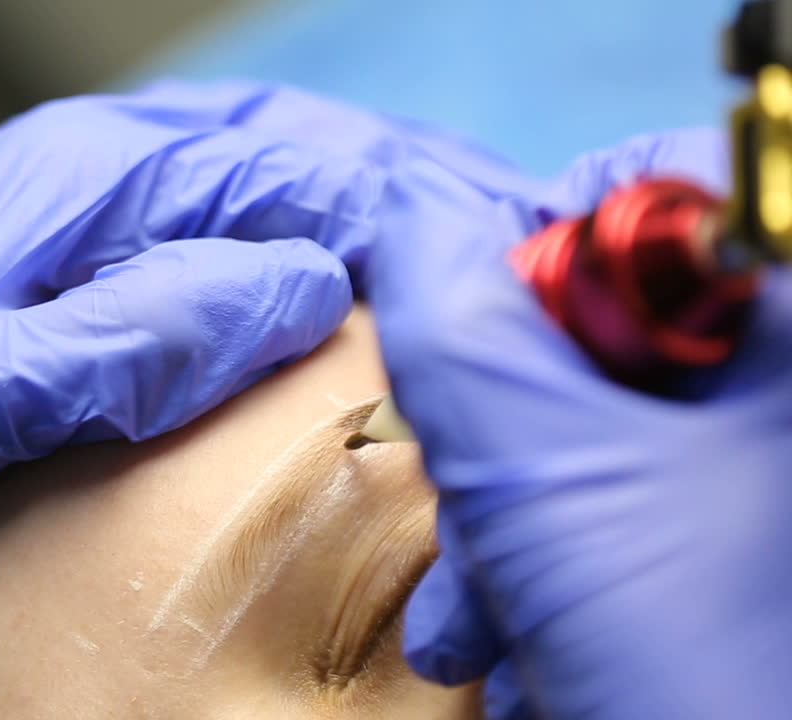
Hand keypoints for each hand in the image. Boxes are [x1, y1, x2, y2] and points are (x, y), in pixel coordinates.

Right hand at [367, 128, 791, 718]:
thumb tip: (410, 223)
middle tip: (465, 502)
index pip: (649, 190)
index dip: (536, 254)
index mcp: (790, 324)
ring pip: (598, 428)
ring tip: (476, 617)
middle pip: (604, 325)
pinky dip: (550, 561)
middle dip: (497, 428)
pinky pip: (624, 503)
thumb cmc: (703, 669)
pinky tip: (518, 639)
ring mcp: (759, 473)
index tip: (472, 353)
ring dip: (502, 516)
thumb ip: (460, 329)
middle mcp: (783, 389)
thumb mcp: (543, 474)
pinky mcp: (736, 541)